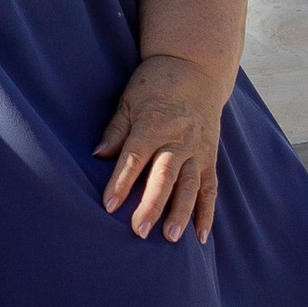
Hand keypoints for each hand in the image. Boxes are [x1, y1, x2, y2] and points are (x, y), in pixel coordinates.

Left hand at [95, 53, 226, 244]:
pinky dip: (207, 212)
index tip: (109, 206)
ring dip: (181, 213)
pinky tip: (202, 237)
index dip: (121, 182)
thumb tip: (97, 155)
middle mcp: (177, 140)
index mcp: (153, 124)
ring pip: (190, 185)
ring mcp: (197, 150)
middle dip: (152, 205)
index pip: (135, 157)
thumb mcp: (129, 100)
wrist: (196, 68)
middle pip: (164, 176)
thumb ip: (116, 130)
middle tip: (139, 232)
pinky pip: (210, 188)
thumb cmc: (155, 84)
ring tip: (172, 239)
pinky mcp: (210, 157)